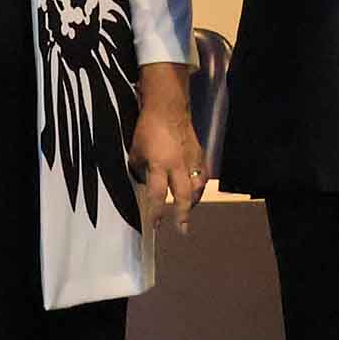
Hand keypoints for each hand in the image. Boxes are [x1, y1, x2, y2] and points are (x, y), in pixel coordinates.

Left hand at [129, 103, 206, 235]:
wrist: (168, 109)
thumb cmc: (148, 130)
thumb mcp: (135, 152)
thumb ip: (141, 171)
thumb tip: (146, 182)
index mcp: (159, 164)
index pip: (157, 193)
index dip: (157, 211)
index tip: (156, 225)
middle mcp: (178, 165)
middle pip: (184, 194)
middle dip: (183, 214)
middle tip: (183, 230)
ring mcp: (192, 160)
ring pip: (198, 187)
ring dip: (193, 202)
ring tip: (188, 211)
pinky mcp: (200, 155)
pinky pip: (203, 177)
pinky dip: (199, 187)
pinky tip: (195, 193)